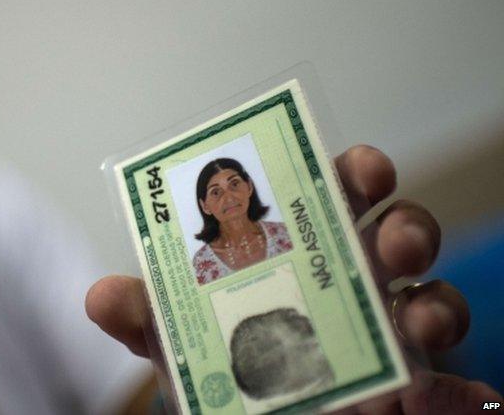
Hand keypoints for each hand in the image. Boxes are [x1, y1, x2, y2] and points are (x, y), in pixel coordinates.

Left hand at [87, 145, 501, 413]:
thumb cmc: (223, 371)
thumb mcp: (176, 342)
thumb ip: (144, 317)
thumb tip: (99, 296)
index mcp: (300, 254)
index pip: (335, 197)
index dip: (354, 173)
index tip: (363, 169)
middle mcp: (352, 286)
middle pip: (396, 236)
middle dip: (406, 224)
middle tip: (393, 238)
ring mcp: (388, 337)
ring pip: (436, 300)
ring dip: (438, 301)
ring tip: (418, 319)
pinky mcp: (416, 389)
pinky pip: (456, 384)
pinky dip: (460, 385)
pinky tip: (442, 390)